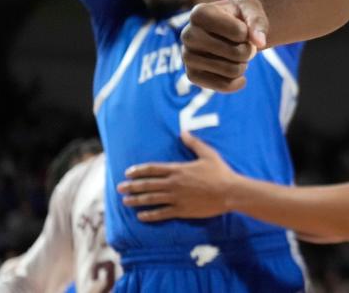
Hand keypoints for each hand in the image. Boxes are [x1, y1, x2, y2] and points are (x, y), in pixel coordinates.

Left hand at [119, 131, 234, 221]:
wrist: (229, 192)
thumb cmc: (220, 172)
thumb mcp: (208, 154)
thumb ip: (194, 143)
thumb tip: (183, 132)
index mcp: (178, 169)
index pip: (153, 169)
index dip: (139, 170)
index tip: (128, 172)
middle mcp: (174, 184)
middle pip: (148, 185)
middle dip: (132, 186)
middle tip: (119, 188)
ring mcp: (176, 198)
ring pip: (151, 199)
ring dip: (137, 200)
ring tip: (126, 201)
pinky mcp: (181, 210)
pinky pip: (161, 214)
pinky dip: (150, 215)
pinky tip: (141, 216)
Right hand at [180, 0, 268, 91]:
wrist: (230, 30)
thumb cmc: (240, 16)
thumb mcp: (252, 10)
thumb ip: (257, 22)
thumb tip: (260, 42)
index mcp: (200, 13)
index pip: (239, 32)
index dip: (248, 33)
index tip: (242, 27)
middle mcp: (187, 34)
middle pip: (236, 53)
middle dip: (248, 51)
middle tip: (245, 44)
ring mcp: (187, 56)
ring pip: (231, 71)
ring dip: (243, 65)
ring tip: (238, 55)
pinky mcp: (191, 75)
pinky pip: (223, 86)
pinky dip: (237, 82)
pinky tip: (240, 76)